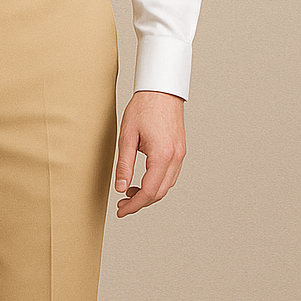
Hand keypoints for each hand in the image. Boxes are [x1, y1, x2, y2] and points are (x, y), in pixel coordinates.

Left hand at [114, 89, 186, 216]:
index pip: (149, 192)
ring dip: (149, 193)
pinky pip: (170, 175)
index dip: (134, 205)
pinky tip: (143, 180)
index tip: (121, 210)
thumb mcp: (126, 137)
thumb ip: (124, 165)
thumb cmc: (144, 108)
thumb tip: (120, 187)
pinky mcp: (180, 150)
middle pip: (160, 193)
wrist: (161, 89)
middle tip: (122, 204)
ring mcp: (180, 154)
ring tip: (129, 192)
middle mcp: (175, 158)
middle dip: (140, 202)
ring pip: (166, 185)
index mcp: (162, 156)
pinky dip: (157, 183)